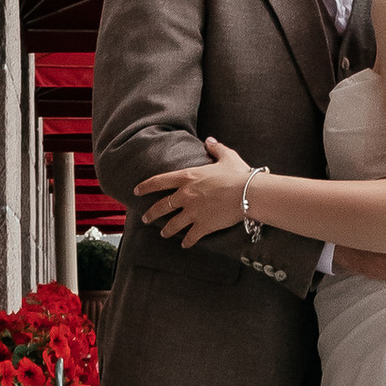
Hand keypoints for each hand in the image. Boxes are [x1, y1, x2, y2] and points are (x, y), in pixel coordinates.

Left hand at [135, 135, 250, 249]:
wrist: (248, 193)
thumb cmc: (238, 174)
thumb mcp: (227, 157)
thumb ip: (215, 148)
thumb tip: (209, 140)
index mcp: (187, 177)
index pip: (159, 181)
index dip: (145, 186)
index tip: (136, 191)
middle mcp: (185, 195)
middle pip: (161, 206)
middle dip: (151, 214)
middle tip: (145, 219)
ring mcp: (193, 212)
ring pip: (173, 225)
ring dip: (167, 230)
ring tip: (164, 234)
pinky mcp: (203, 226)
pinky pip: (190, 236)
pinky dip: (187, 241)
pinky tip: (185, 244)